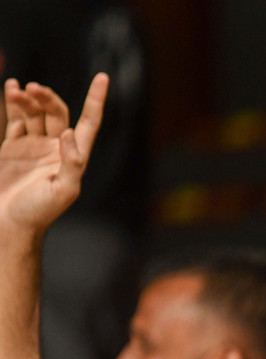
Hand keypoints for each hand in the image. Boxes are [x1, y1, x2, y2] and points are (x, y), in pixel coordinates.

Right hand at [0, 75, 106, 235]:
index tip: (102, 77)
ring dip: (28, 98)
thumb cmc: (39, 211)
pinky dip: (15, 103)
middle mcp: (57, 148)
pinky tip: (12, 87)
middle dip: (47, 98)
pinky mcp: (13, 146)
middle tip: (33, 89)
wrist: (9, 221)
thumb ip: (71, 163)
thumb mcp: (63, 190)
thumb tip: (68, 133)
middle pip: (57, 112)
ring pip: (35, 112)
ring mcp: (34, 145)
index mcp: (74, 156)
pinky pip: (17, 118)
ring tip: (18, 89)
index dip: (96, 100)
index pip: (88, 122)